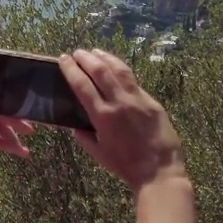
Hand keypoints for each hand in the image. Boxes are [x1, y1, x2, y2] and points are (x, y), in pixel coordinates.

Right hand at [58, 49, 186, 192]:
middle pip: (100, 71)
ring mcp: (138, 99)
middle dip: (86, 58)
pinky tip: (116, 68)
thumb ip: (84, 137)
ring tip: (95, 52)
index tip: (63, 59)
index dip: (71, 69)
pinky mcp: (152, 101)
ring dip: (105, 58)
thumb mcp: (98, 153)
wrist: (159, 170)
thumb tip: (75, 125)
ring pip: (119, 70)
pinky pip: (133, 81)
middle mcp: (119, 102)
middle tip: (77, 52)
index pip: (82, 85)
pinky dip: (121, 70)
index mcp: (102, 116)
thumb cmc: (125, 165)